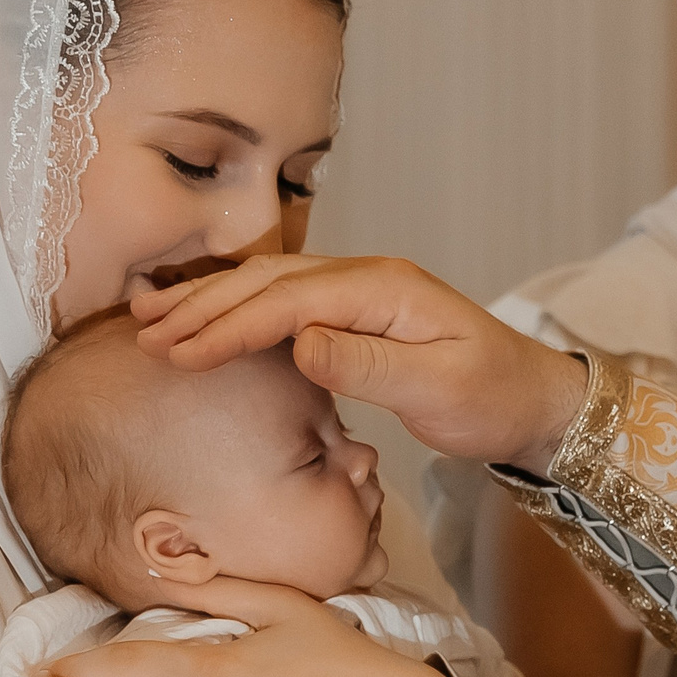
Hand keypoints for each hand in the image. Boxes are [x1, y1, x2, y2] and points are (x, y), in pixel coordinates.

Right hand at [132, 254, 588, 472]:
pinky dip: (238, 311)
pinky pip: (284, 302)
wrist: (534, 397)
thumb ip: (368, 364)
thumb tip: (301, 342)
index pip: (288, 302)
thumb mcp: (437, 389)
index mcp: (384, 290)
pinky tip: (206, 320)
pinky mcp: (356, 313)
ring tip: (150, 319)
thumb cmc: (493, 397)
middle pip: (267, 283)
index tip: (180, 353)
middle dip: (201, 307)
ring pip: (269, 287)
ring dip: (210, 303)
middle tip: (142, 334)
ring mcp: (361, 292)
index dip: (229, 326)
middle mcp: (367, 279)